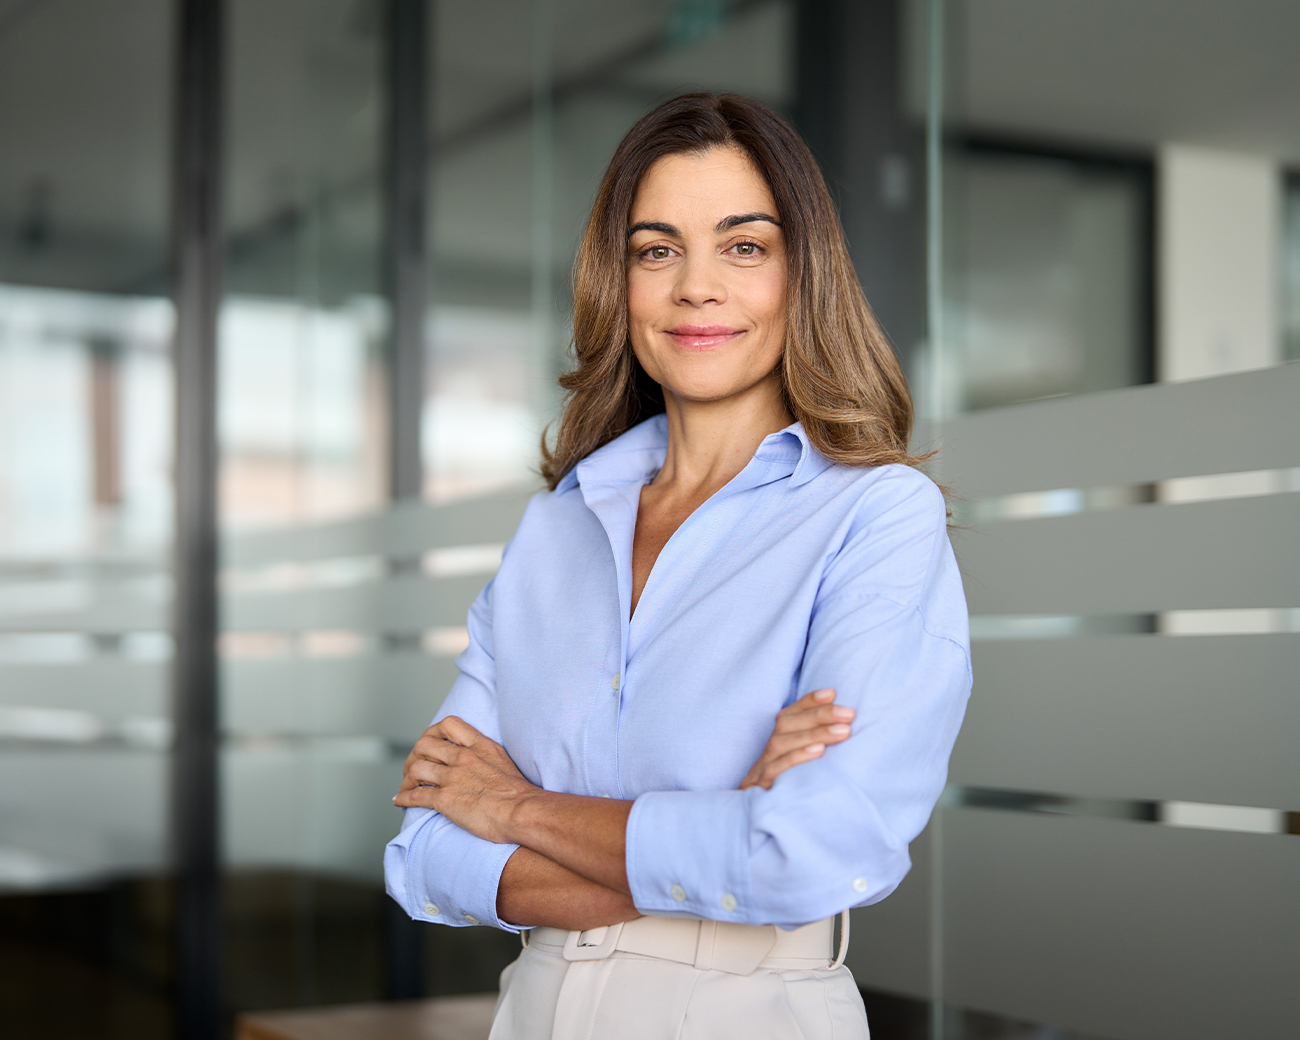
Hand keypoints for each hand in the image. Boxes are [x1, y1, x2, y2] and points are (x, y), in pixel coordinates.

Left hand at [394, 716, 538, 844]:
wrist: (522, 811)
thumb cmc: (519, 792)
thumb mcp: (503, 760)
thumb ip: (486, 755)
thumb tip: (479, 761)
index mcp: (478, 745)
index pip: (448, 725)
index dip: (433, 732)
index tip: (431, 743)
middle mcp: (462, 757)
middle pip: (424, 745)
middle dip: (414, 756)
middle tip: (413, 768)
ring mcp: (452, 777)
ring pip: (416, 769)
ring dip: (406, 779)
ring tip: (406, 787)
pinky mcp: (445, 799)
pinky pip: (415, 795)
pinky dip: (403, 798)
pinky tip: (400, 802)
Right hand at [739, 688, 853, 790]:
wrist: (759, 819)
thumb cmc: (789, 788)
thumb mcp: (801, 764)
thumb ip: (816, 744)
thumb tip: (844, 723)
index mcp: (777, 742)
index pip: (789, 714)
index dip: (808, 702)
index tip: (832, 693)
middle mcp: (768, 751)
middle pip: (786, 724)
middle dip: (819, 716)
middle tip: (848, 714)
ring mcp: (762, 769)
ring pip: (781, 743)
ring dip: (813, 734)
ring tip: (842, 731)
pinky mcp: (762, 788)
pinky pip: (776, 769)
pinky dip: (796, 758)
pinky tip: (818, 752)